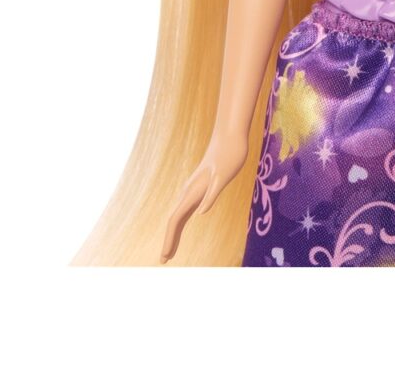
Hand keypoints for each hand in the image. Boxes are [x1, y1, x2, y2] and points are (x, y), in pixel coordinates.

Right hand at [160, 129, 249, 263]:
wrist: (230, 135)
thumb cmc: (230, 154)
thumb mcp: (224, 175)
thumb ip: (212, 193)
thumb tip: (201, 213)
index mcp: (194, 191)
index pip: (176, 220)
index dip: (170, 238)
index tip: (165, 256)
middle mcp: (190, 190)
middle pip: (175, 219)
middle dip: (169, 239)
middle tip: (164, 260)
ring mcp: (194, 187)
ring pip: (179, 213)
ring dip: (173, 231)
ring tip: (171, 249)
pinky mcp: (200, 184)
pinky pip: (186, 206)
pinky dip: (181, 219)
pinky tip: (181, 223)